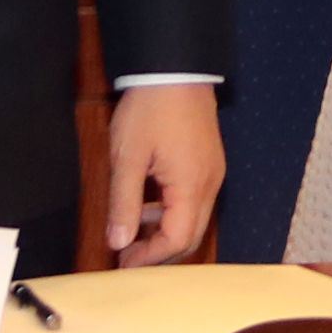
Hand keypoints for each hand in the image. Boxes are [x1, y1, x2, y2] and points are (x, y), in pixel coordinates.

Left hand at [105, 81, 223, 263]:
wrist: (175, 68)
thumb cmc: (150, 109)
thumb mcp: (128, 157)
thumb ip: (124, 203)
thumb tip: (118, 242)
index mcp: (191, 185)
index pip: (177, 240)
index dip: (150, 258)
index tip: (123, 264)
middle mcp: (209, 184)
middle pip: (190, 236)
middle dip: (159, 252)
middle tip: (127, 257)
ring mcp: (212, 173)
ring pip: (193, 219)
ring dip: (164, 232)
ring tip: (131, 231)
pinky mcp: (209, 163)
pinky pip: (194, 200)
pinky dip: (172, 212)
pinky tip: (148, 204)